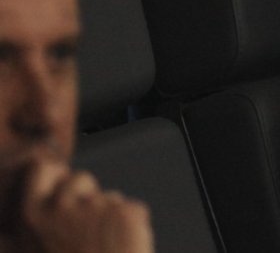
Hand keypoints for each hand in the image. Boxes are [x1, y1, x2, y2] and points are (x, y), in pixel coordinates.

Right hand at [12, 158, 153, 252]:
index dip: (54, 173)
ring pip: (108, 198)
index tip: (59, 179)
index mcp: (33, 215)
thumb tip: (3, 236)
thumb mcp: (29, 252)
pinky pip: (132, 209)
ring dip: (109, 215)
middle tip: (85, 229)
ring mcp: (96, 207)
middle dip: (86, 195)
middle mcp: (62, 205)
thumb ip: (14, 241)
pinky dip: (132, 225)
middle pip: (80, 178)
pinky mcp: (126, 213)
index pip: (42, 169)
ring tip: (102, 247)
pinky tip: (122, 246)